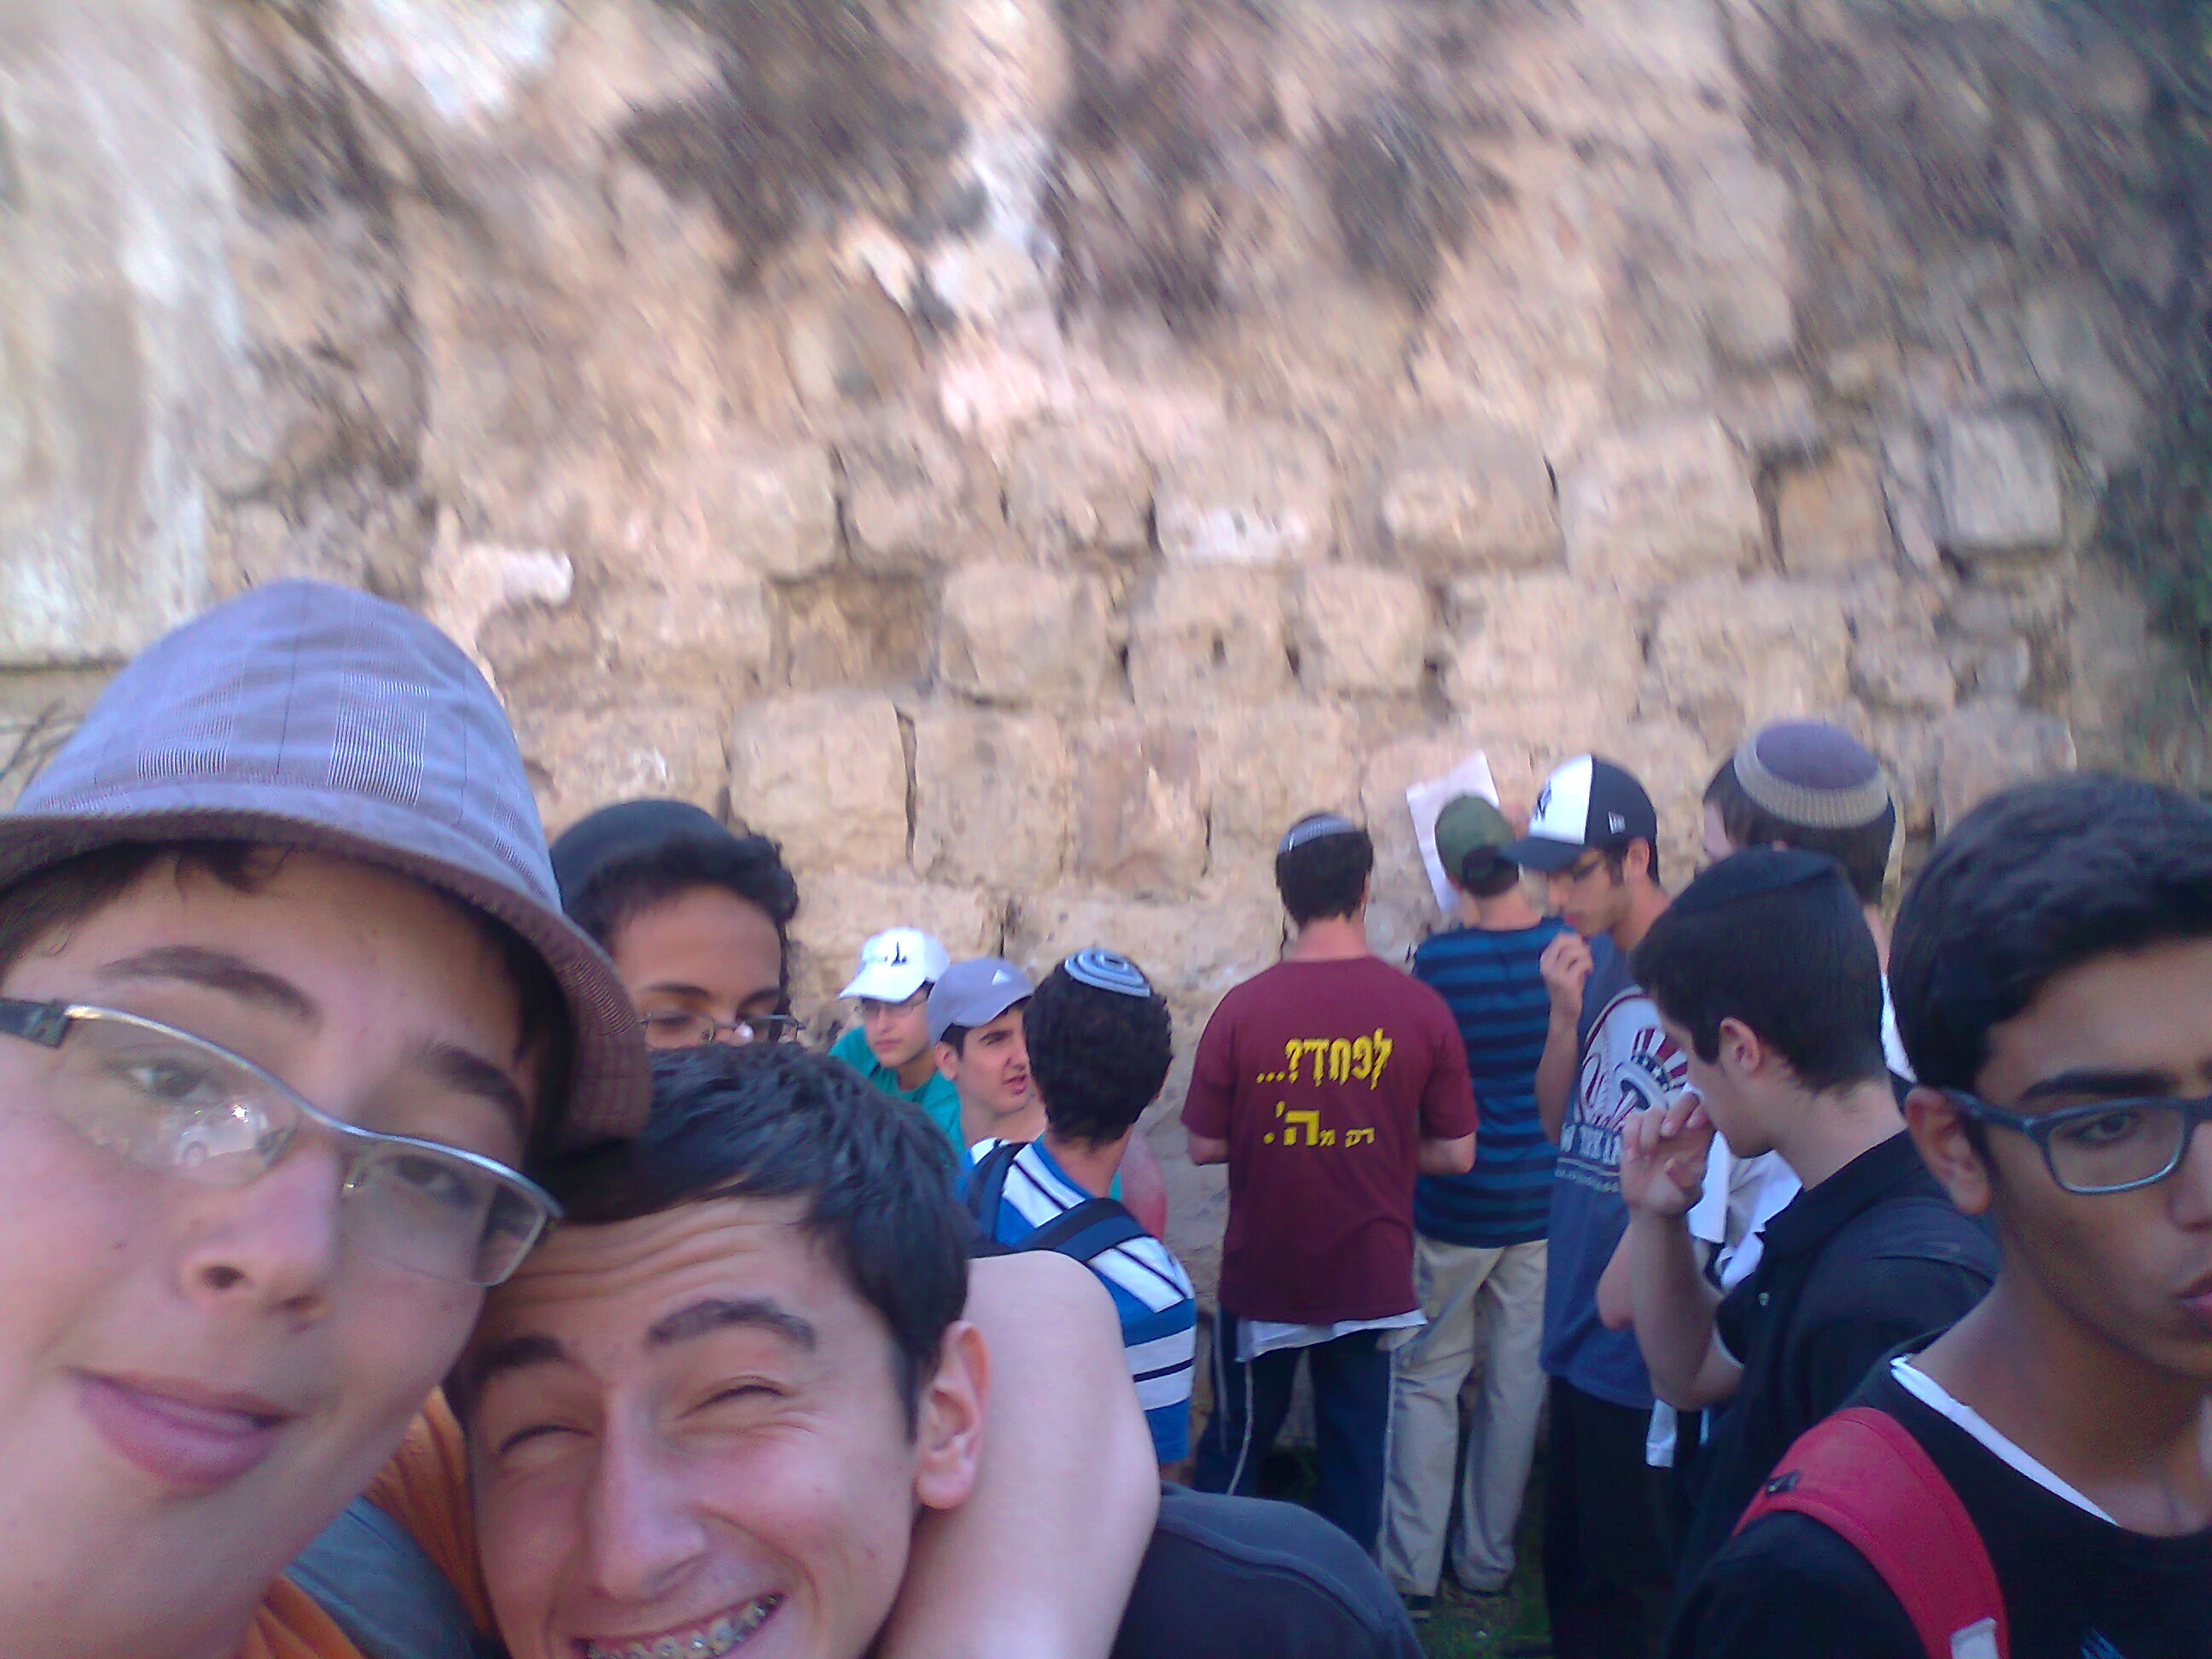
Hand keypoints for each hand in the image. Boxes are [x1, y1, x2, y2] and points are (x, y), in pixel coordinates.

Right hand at [1540, 931, 1593, 1021]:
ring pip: (1572, 951)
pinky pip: (1581, 963)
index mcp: (1544, 960)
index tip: (1581, 947)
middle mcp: (1546, 965)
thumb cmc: (1567, 989)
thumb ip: (1571, 954)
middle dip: (1579, 944)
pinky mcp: (1566, 981)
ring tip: (1588, 964)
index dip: (1574, 939)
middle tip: (1586, 955)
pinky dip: (1588, 965)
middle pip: (1563, 941)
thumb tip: (1584, 939)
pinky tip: (1589, 972)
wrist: (1564, 1012)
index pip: (1559, 938)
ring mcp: (1554, 973)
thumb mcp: (1566, 968)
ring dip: (1585, 955)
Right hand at [1618, 1093, 1715, 1218]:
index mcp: (1701, 1140)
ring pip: (1654, 1110)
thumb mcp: (1688, 1195)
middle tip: (1667, 1135)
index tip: (1692, 1127)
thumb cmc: (1676, 1199)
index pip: (1710, 1111)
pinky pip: (1632, 1120)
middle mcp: (1681, 1129)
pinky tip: (1633, 1156)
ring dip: (1648, 1130)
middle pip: (1685, 1100)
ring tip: (1645, 1155)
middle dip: (1675, 1112)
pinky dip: (1630, 1135)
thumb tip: (1669, 1164)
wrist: (1650, 1207)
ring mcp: (1658, 1129)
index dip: (1703, 1110)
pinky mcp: (1636, 1133)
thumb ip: (1685, 1181)